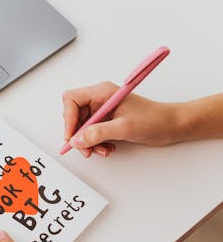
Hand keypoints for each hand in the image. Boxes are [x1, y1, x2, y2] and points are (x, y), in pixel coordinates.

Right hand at [62, 81, 182, 156]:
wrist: (172, 126)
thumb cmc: (155, 119)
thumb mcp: (124, 127)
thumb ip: (98, 133)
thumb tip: (77, 140)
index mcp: (102, 92)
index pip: (72, 100)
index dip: (68, 118)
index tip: (72, 136)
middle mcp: (100, 99)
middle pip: (74, 115)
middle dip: (78, 134)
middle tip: (85, 148)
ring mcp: (103, 111)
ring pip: (82, 127)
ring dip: (88, 142)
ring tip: (101, 149)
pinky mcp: (107, 121)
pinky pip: (91, 133)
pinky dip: (95, 143)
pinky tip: (107, 148)